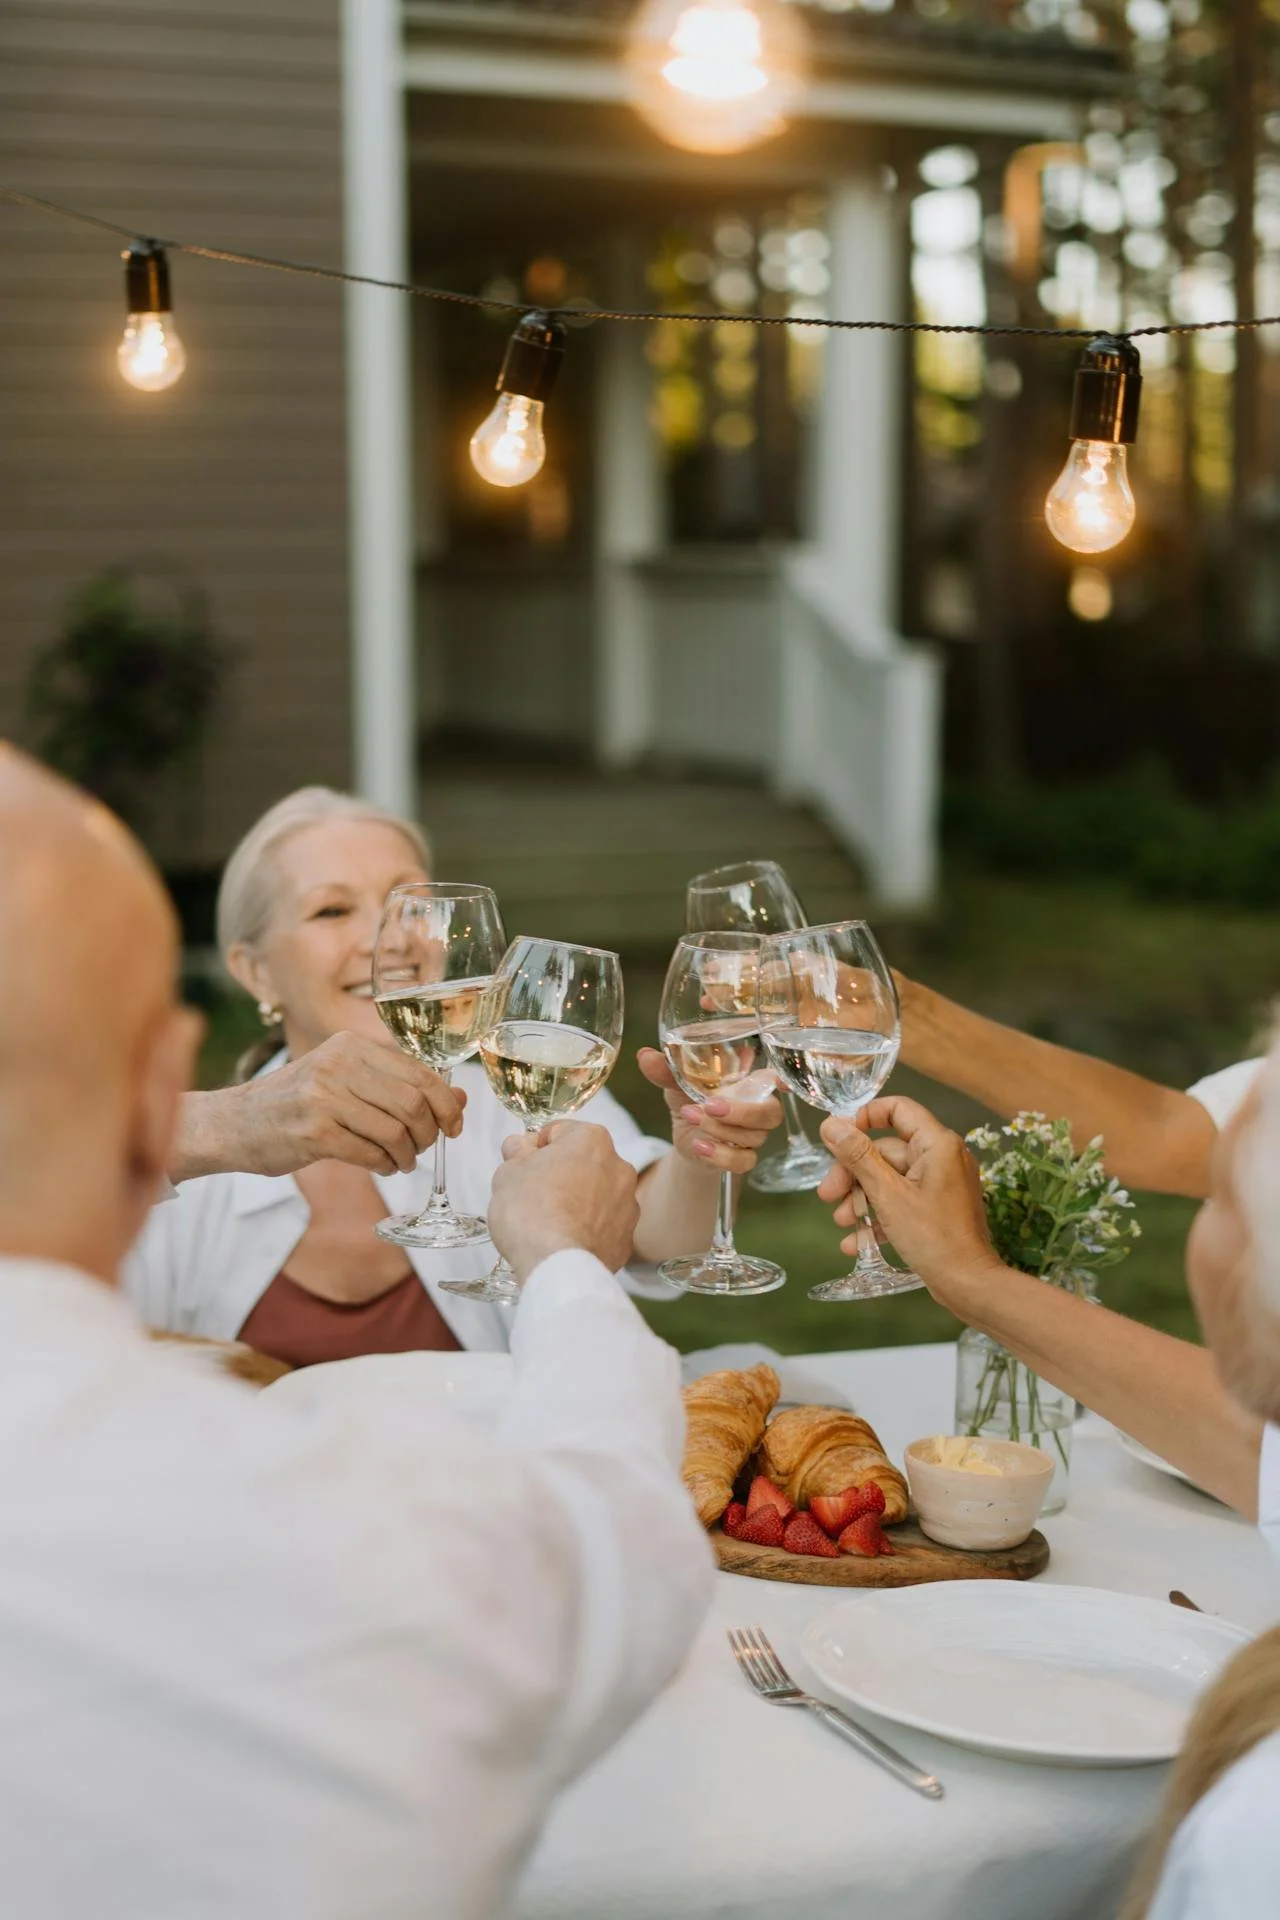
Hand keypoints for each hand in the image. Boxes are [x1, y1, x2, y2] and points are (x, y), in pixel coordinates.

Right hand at [176, 1031, 465, 1179]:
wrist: (230, 1123)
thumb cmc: (294, 1104)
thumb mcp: (344, 1081)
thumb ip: (398, 1086)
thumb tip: (460, 1101)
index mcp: (350, 1045)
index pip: (420, 1073)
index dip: (447, 1104)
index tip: (454, 1126)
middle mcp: (338, 1064)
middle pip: (413, 1103)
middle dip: (428, 1133)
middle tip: (423, 1149)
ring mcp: (323, 1097)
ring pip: (395, 1130)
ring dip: (407, 1155)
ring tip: (401, 1162)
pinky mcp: (312, 1132)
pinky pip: (370, 1153)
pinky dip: (385, 1165)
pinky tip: (381, 1167)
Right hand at [489, 1122, 640, 1282]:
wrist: (556, 1263)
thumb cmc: (530, 1210)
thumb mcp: (509, 1172)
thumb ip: (517, 1153)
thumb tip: (519, 1147)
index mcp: (592, 1140)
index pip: (559, 1132)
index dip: (535, 1148)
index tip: (521, 1165)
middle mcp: (618, 1167)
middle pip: (582, 1163)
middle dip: (560, 1174)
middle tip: (532, 1195)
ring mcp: (627, 1205)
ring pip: (595, 1196)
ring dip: (576, 1202)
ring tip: (549, 1223)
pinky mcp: (626, 1239)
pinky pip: (602, 1227)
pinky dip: (586, 1231)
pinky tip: (564, 1242)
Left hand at [636, 1047, 782, 1176]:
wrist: (685, 1133)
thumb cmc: (689, 1096)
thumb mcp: (677, 1081)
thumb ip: (666, 1069)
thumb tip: (645, 1056)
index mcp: (750, 1082)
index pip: (776, 1080)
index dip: (782, 1082)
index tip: (779, 1083)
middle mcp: (758, 1108)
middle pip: (769, 1113)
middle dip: (741, 1111)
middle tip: (710, 1105)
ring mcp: (754, 1136)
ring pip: (752, 1137)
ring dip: (719, 1129)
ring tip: (691, 1117)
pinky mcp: (742, 1157)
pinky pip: (742, 1161)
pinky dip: (721, 1155)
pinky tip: (699, 1145)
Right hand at [817, 1096, 1000, 1310]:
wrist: (968, 1284)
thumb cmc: (932, 1236)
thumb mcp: (888, 1194)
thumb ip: (858, 1157)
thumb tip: (831, 1124)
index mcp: (937, 1144)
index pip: (898, 1109)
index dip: (865, 1117)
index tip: (839, 1139)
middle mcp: (943, 1157)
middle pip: (887, 1150)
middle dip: (854, 1175)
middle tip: (827, 1196)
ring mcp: (941, 1184)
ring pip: (891, 1179)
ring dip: (862, 1199)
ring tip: (841, 1222)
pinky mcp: (938, 1208)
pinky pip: (903, 1201)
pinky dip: (880, 1216)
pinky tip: (854, 1241)